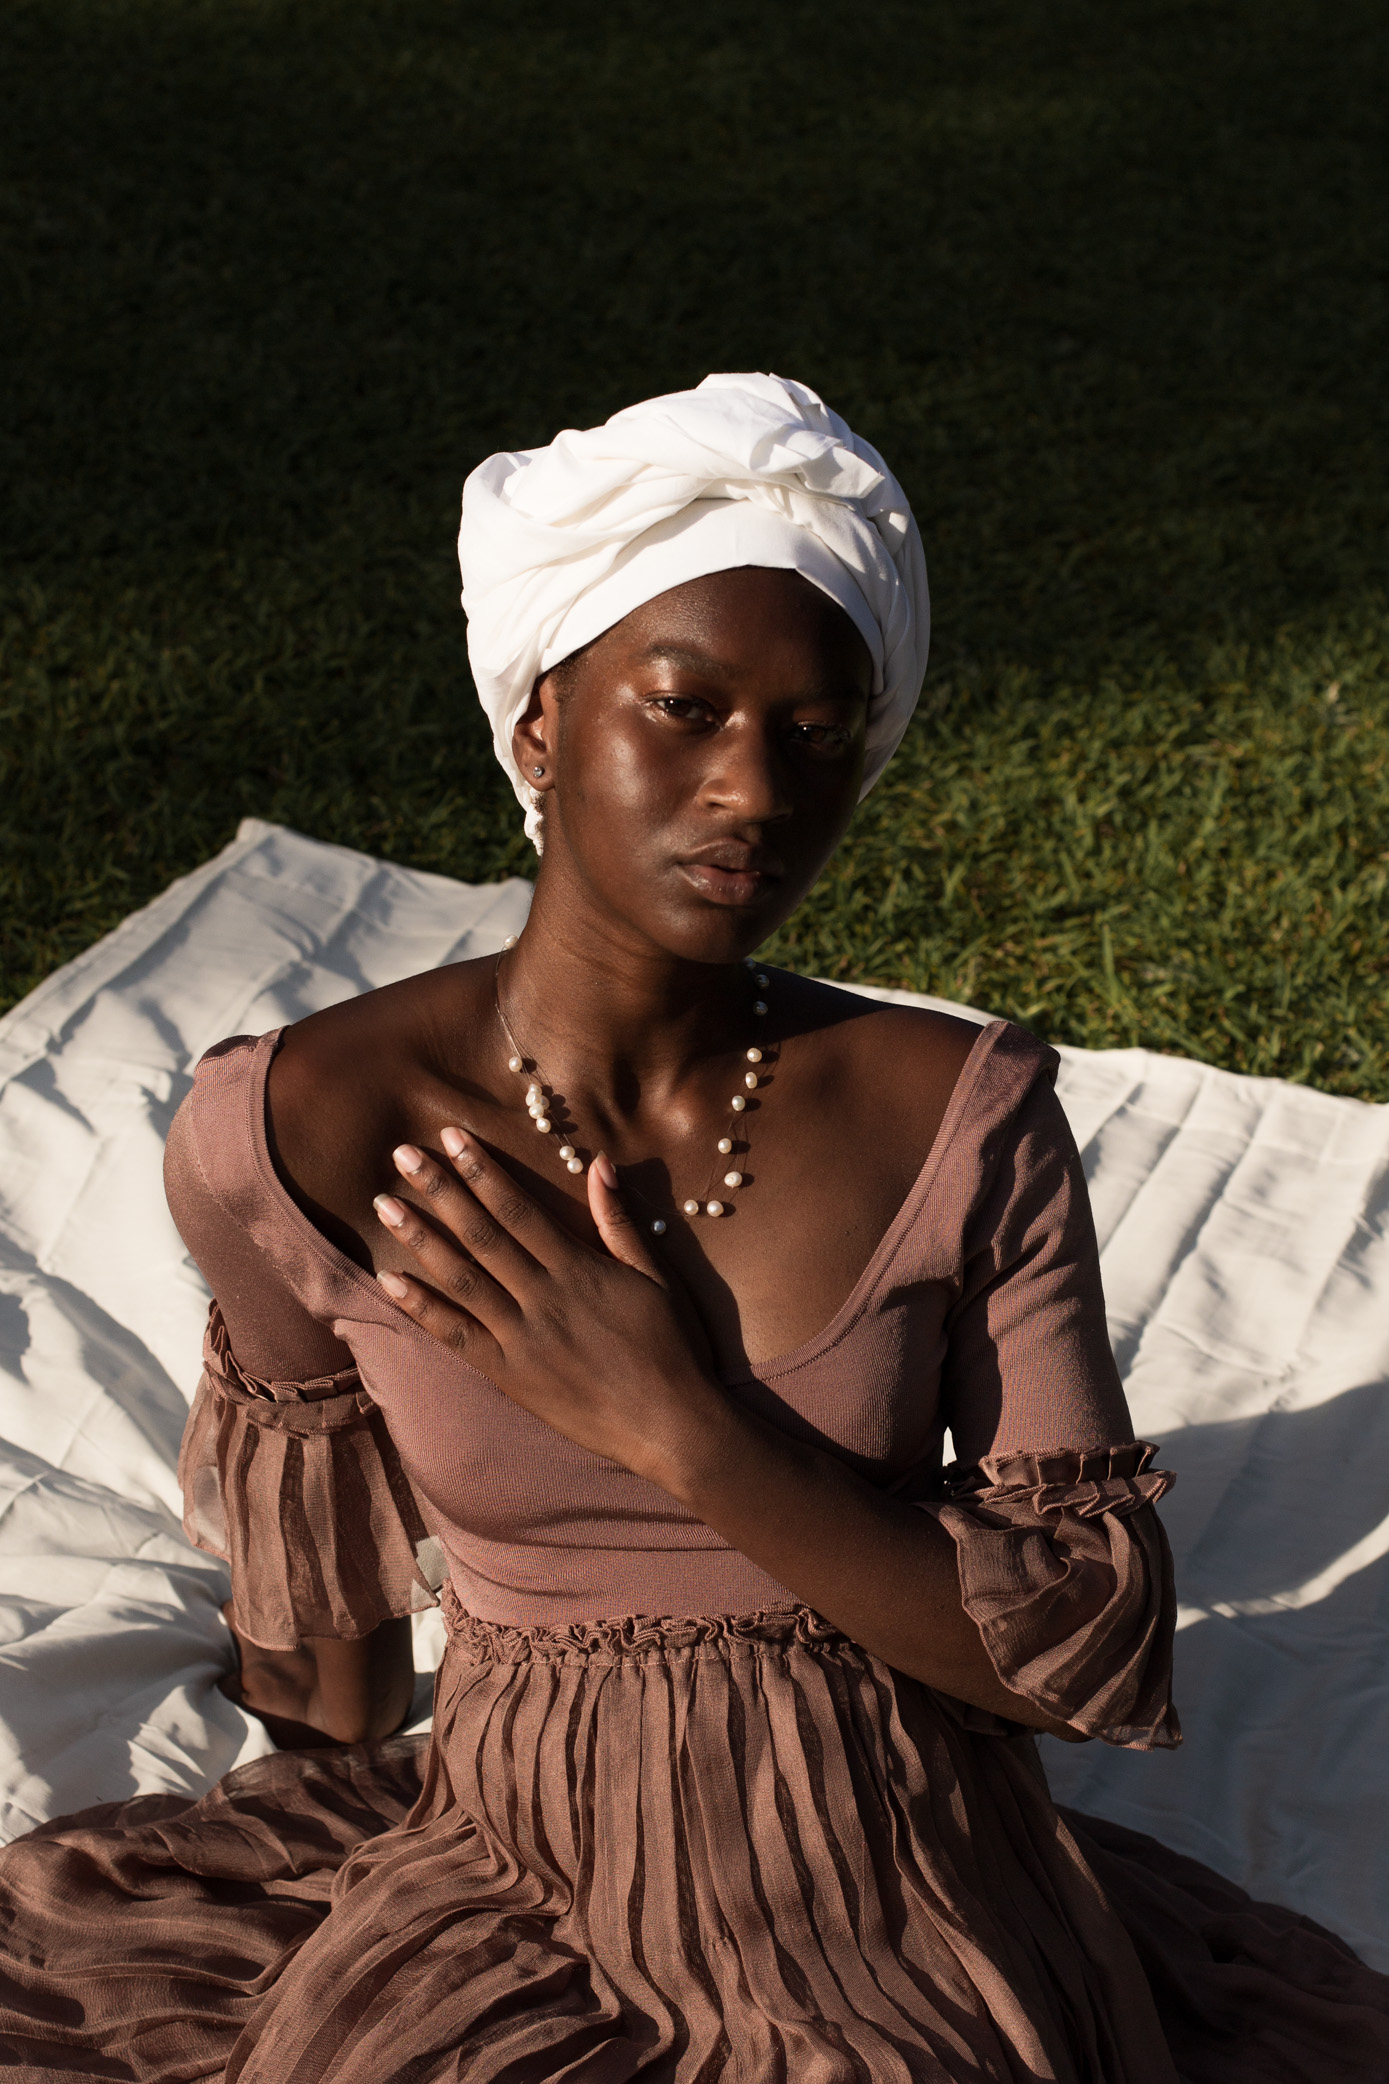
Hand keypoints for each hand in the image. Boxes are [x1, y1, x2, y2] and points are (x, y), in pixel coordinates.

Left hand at [373, 1133, 727, 1488]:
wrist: (670, 1425)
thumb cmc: (671, 1347)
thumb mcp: (655, 1276)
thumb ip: (618, 1221)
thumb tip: (599, 1163)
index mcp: (579, 1269)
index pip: (518, 1209)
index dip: (482, 1171)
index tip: (451, 1138)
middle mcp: (544, 1298)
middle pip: (481, 1235)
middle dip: (440, 1191)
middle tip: (402, 1155)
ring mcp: (522, 1339)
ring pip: (461, 1279)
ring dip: (420, 1239)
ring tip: (384, 1204)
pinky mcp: (509, 1375)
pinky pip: (457, 1335)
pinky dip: (422, 1307)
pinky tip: (389, 1279)